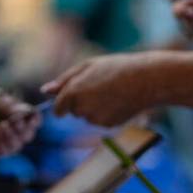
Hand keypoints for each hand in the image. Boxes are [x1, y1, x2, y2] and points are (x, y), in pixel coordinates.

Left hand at [0, 93, 40, 155]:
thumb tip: (24, 113)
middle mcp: (11, 127)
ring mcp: (2, 139)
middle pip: (28, 134)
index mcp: (15, 113)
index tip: (31, 117)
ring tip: (1, 125)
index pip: (33, 119)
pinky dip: (1, 143)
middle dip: (24, 129)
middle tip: (13, 121)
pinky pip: (3, 152)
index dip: (35, 120)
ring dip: (13, 137)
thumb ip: (9, 105)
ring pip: (18, 145)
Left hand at [42, 53, 159, 126]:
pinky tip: (118, 100)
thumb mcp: (87, 67)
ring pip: (88, 116)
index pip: (58, 109)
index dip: (63, 102)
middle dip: (80, 101)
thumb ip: (64, 80)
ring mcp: (96, 119)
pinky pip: (101, 120)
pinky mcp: (109, 125)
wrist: (147, 80)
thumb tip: (45, 91)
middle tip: (99, 85)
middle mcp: (82, 109)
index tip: (73, 96)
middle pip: (73, 111)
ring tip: (111, 91)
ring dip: (94, 107)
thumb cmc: (116, 68)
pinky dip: (106, 113)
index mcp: (73, 93)